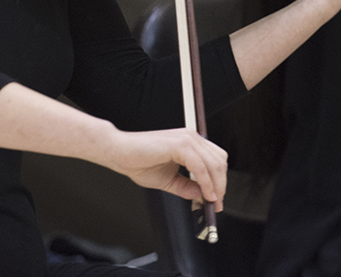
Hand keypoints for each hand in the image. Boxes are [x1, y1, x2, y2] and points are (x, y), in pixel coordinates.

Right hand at [101, 127, 228, 211]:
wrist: (119, 152)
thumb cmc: (138, 162)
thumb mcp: (168, 180)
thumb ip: (187, 186)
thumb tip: (203, 195)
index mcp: (189, 143)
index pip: (215, 159)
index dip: (220, 180)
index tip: (218, 199)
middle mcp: (191, 137)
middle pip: (219, 161)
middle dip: (221, 184)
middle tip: (217, 204)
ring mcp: (187, 139)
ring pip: (213, 163)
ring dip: (216, 186)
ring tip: (212, 202)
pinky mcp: (180, 144)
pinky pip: (200, 166)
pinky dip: (206, 182)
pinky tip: (206, 194)